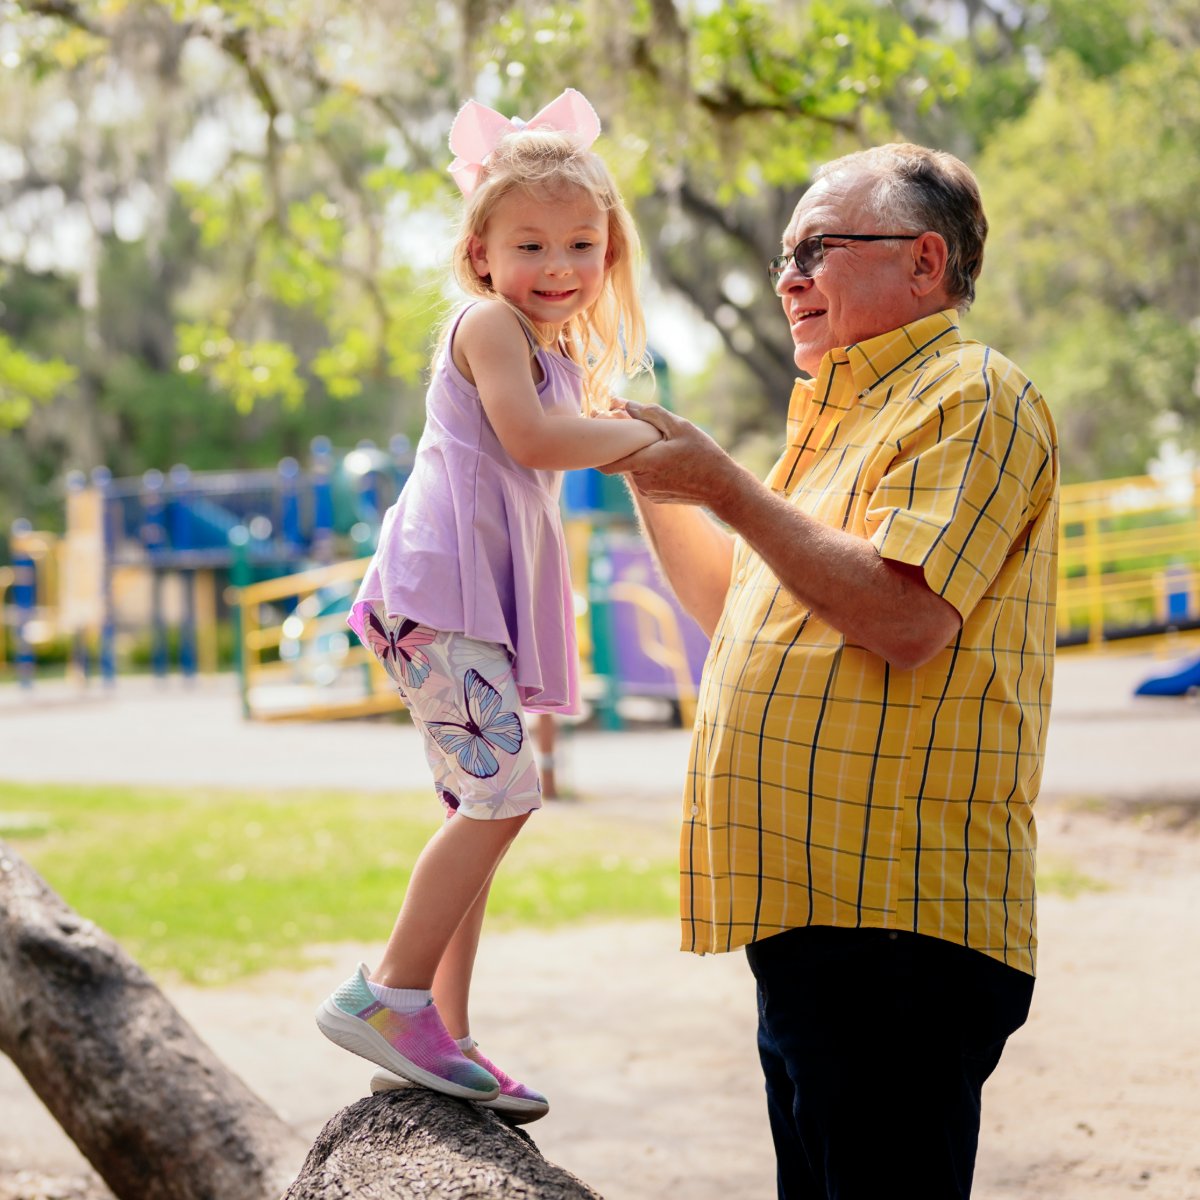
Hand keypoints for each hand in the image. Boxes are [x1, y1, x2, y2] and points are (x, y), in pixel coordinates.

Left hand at [597, 401, 742, 510]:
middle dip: (628, 447)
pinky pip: (645, 479)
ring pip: (635, 469)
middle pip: (623, 461)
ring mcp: (648, 492)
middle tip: (643, 433)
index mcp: (645, 462)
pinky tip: (669, 462)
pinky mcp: (656, 498)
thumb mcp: (680, 426)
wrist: (722, 487)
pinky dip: (650, 469)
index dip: (598, 449)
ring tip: (662, 448)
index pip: (606, 462)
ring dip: (641, 457)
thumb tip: (624, 403)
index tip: (598, 435)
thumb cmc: (703, 454)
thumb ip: (649, 414)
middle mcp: (642, 481)